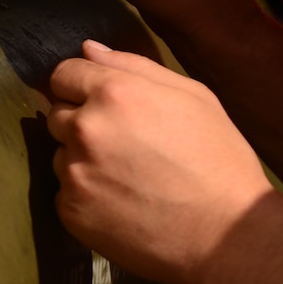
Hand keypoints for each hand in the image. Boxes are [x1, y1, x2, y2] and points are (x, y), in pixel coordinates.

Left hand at [48, 41, 276, 283]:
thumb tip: (89, 49)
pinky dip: (87, 196)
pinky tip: (123, 204)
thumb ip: (134, 66)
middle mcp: (85, 129)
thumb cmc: (218, 159)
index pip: (63, 74)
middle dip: (82, 122)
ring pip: (62, 155)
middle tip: (125, 144)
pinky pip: (66, 193)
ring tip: (129, 178)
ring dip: (83, 160)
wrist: (225, 234)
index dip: (82, 86)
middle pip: (58, 114)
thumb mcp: (192, 96)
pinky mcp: (71, 213)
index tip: (103, 102)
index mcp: (114, 92)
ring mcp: (74, 173)